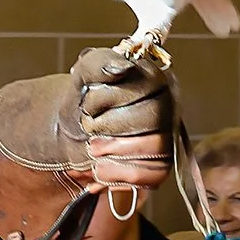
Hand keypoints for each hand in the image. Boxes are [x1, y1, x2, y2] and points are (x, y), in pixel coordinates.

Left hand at [72, 48, 173, 190]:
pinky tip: (99, 170)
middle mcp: (167, 108)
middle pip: (155, 121)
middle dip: (114, 129)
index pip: (148, 88)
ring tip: (93, 150)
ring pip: (158, 150)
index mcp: (154, 80)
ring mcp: (166, 138)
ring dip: (116, 154)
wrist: (72, 130)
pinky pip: (152, 176)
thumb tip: (121, 67)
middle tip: (89, 131)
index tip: (89, 105)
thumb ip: (99, 64)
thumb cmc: (83, 99)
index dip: (113, 99)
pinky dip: (119, 176)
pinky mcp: (159, 166)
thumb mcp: (82, 76)